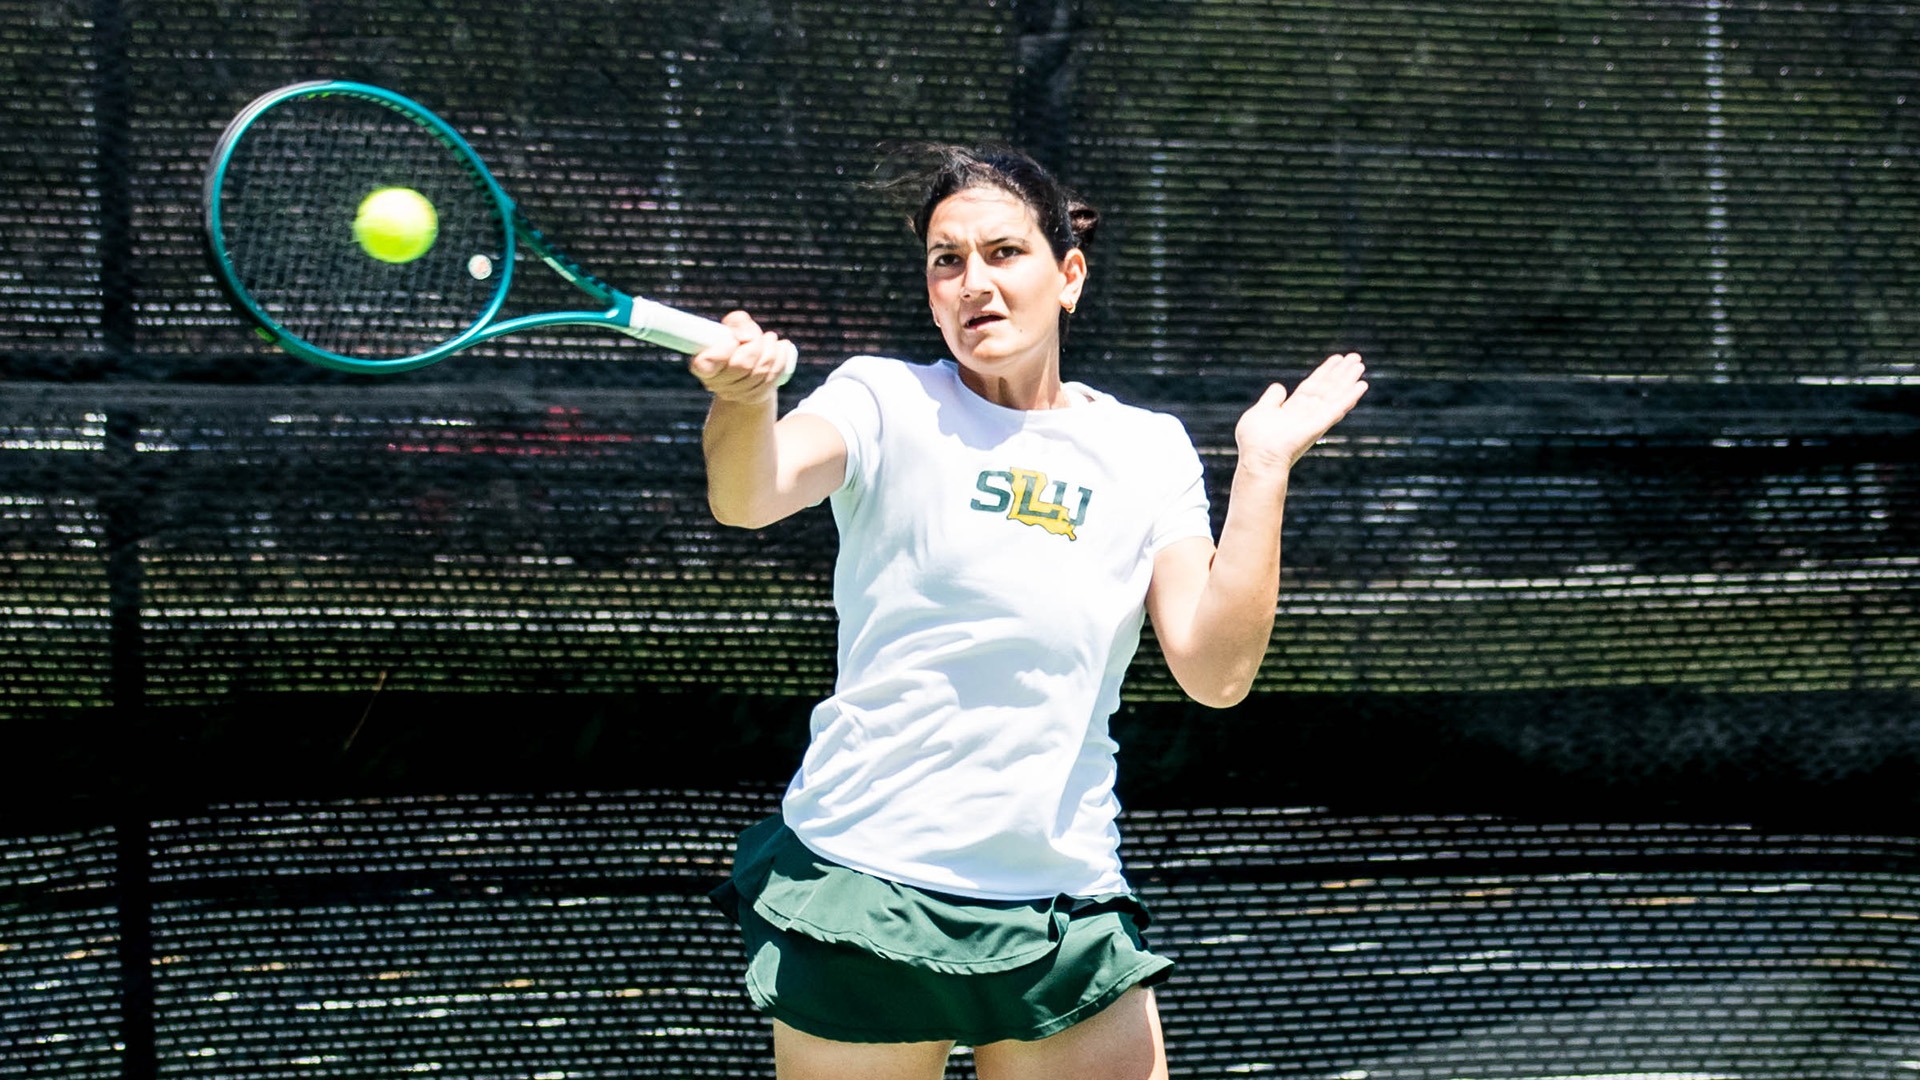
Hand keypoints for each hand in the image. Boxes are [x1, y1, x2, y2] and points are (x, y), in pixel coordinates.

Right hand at [688, 310, 796, 404]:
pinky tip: (781, 348)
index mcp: (702, 365)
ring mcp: (736, 394)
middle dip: (755, 344)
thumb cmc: (735, 341)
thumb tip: (747, 334)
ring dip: (771, 349)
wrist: (746, 367)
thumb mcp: (732, 327)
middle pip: (742, 364)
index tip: (732, 340)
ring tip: (771, 338)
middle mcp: (716, 383)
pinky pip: (773, 377)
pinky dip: (781, 359)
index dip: (722, 351)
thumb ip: (736, 322)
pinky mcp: (756, 397)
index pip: (706, 363)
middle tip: (760, 334)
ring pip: (761, 370)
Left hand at [1235, 352, 1368, 471]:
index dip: (1325, 372)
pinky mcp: (1320, 426)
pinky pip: (1337, 409)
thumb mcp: (1260, 411)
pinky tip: (1361, 386)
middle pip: (1327, 389)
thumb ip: (1271, 399)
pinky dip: (1350, 397)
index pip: (1312, 387)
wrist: (1258, 459)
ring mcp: (1314, 420)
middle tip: (1355, 357)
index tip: (1337, 359)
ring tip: (1360, 364)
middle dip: (1340, 373)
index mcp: (1292, 410)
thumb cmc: (1255, 441)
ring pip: (1335, 395)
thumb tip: (1279, 387)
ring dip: (1348, 380)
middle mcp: (1306, 414)